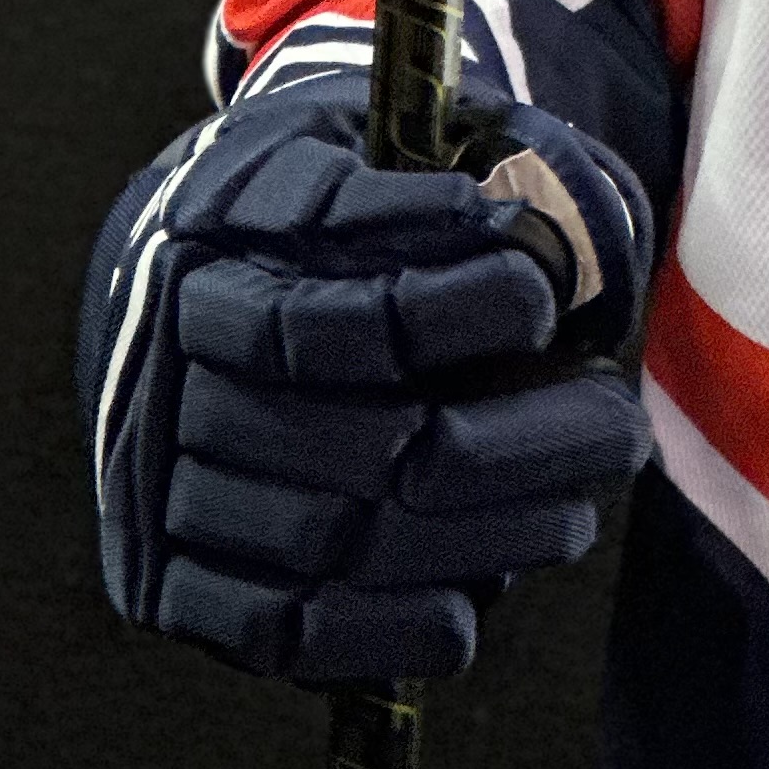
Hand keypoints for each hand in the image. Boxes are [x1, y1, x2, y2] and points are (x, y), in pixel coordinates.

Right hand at [84, 86, 655, 685]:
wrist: (192, 271)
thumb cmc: (341, 199)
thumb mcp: (406, 138)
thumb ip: (496, 164)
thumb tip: (564, 250)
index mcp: (210, 243)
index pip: (337, 315)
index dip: (454, 314)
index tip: (546, 298)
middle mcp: (161, 367)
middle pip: (359, 442)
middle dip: (515, 443)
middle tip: (617, 426)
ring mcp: (151, 479)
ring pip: (329, 542)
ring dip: (478, 537)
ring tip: (575, 510)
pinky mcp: (163, 576)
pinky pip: (275, 630)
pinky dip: (381, 630)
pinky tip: (471, 606)